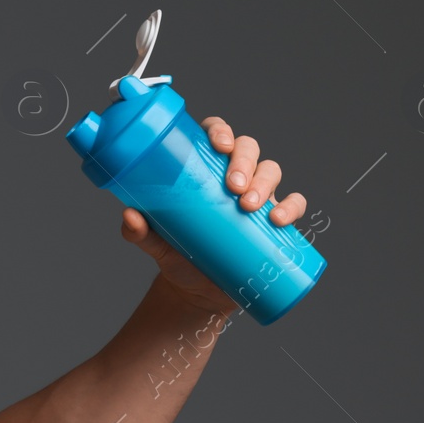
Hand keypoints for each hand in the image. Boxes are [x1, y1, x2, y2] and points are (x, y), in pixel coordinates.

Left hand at [120, 115, 307, 314]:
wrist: (195, 292)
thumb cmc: (176, 254)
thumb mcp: (154, 243)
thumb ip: (138, 231)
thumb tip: (129, 216)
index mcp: (204, 169)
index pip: (216, 135)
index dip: (221, 130)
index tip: (218, 144)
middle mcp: (233, 176)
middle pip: (248, 149)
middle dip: (244, 161)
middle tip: (232, 186)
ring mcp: (256, 196)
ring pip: (271, 170)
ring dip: (265, 182)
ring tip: (248, 205)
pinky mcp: (273, 221)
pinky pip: (294, 204)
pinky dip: (292, 206)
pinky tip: (279, 219)